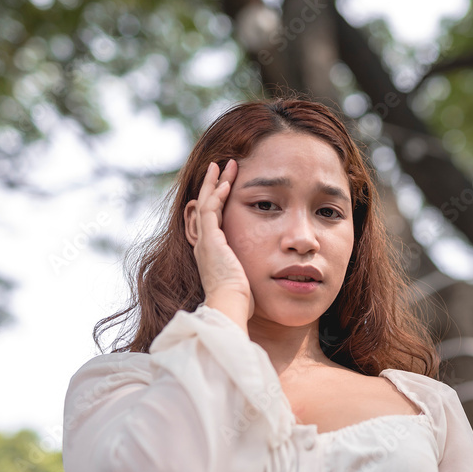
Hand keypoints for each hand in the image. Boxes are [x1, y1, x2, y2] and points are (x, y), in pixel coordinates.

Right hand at [185, 160, 254, 322]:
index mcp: (211, 252)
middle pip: (205, 205)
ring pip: (206, 202)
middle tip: (223, 166)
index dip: (218, 199)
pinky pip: (211, 211)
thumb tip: (268, 270)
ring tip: (225, 165)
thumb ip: (249, 268)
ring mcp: (205, 241)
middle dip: (215, 184)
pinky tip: (228, 184)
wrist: (229, 306)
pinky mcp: (210, 240)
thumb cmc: (241, 300)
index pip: (212, 218)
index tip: (228, 184)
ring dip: (216, 182)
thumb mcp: (244, 278)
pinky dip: (218, 195)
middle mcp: (204, 244)